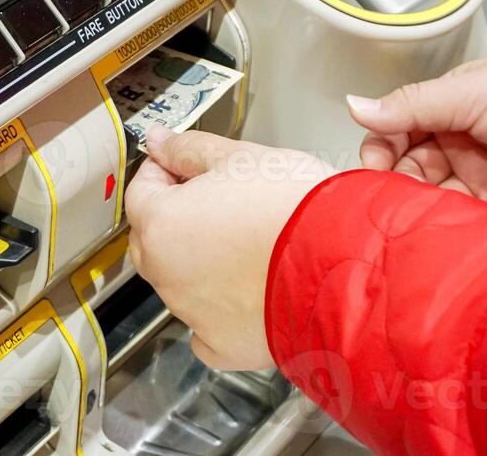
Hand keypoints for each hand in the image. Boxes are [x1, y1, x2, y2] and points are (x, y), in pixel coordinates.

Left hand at [124, 129, 334, 371]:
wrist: (346, 264)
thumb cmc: (298, 209)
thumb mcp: (241, 157)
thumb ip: (189, 149)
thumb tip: (159, 142)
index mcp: (162, 224)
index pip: (140, 191)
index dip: (162, 171)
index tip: (182, 165)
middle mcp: (168, 275)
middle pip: (153, 239)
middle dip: (175, 216)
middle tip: (216, 199)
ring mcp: (192, 314)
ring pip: (181, 281)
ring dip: (200, 261)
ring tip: (248, 240)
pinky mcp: (224, 345)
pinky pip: (207, 328)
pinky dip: (220, 311)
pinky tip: (248, 289)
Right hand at [351, 53, 486, 223]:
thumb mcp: (471, 92)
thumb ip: (412, 107)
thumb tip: (351, 107)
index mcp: (447, 114)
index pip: (395, 137)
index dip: (378, 152)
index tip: (372, 167)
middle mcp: (460, 152)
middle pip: (410, 177)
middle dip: (395, 189)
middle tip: (390, 201)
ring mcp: (484, 189)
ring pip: (435, 208)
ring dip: (419, 216)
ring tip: (409, 226)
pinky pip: (470, 233)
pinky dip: (451, 239)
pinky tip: (437, 244)